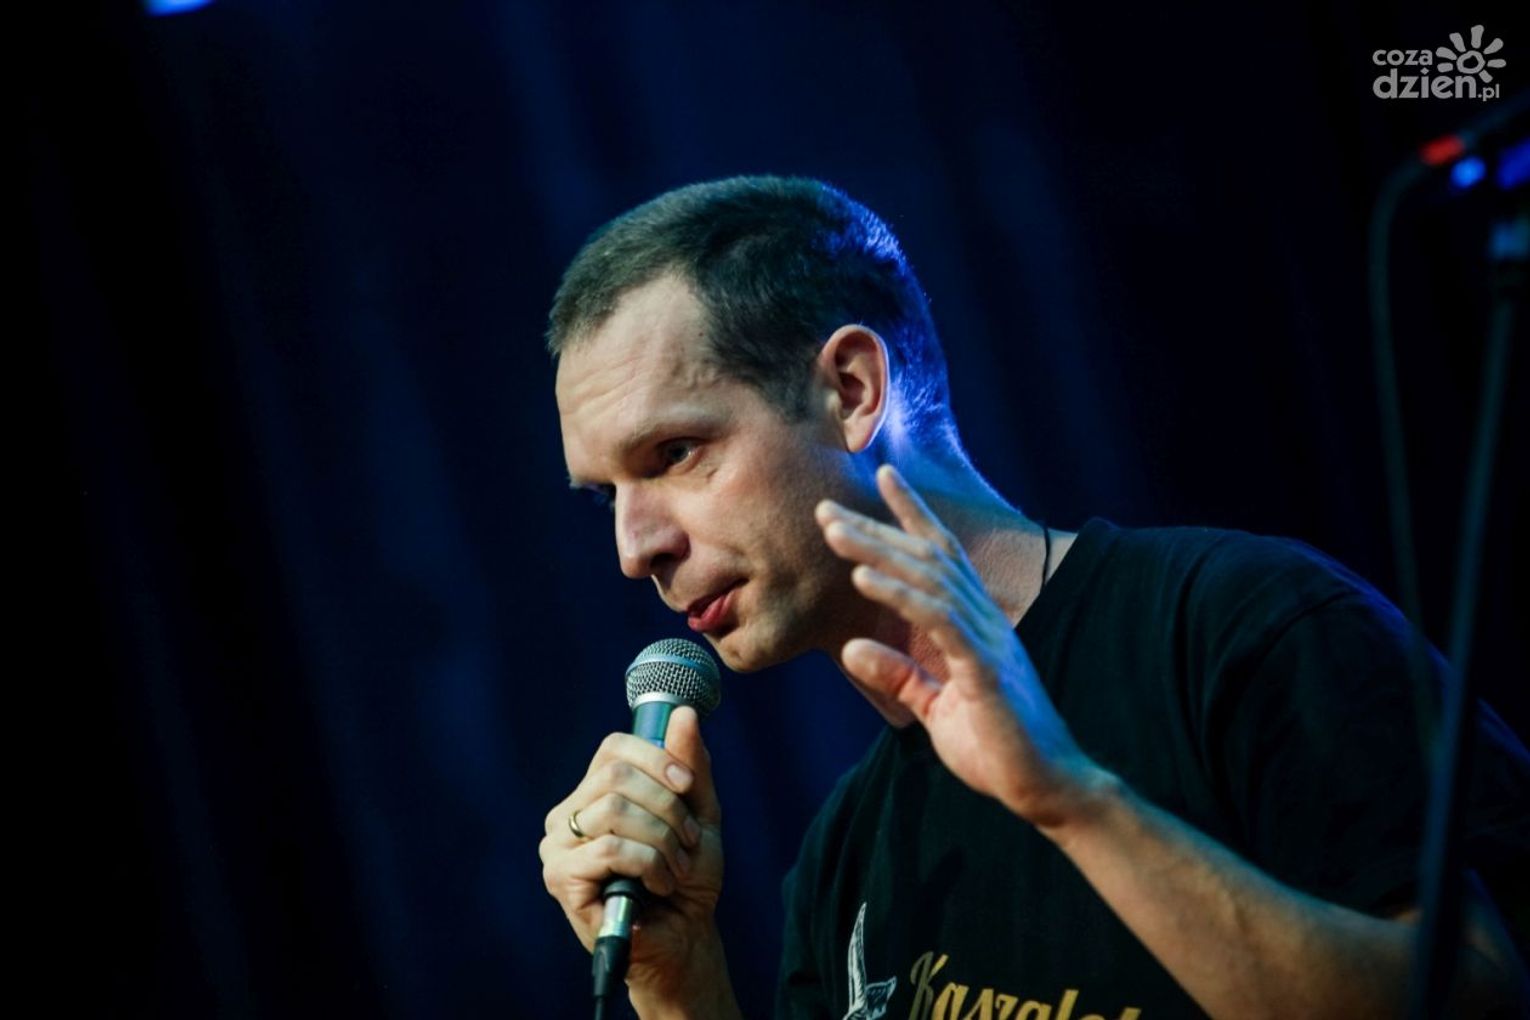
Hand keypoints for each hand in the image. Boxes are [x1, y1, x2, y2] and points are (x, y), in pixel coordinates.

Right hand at [539, 707, 726, 1002]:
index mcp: (593, 793)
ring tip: (675, 869)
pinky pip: (610, 849)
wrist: (685, 937)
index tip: (687, 786)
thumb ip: (690, 765)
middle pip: (616, 776)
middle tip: (686, 841)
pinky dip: (650, 865)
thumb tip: (682, 712)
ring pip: (614, 810)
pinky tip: (659, 887)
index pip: (614, 747)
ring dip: (662, 840)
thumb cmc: (686, 877)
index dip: (657, 759)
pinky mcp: (560, 878)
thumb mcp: (698, 813)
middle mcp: (568, 815)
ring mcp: (558, 847)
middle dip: (666, 806)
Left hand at [816, 464, 1103, 827]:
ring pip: (928, 578)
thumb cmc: (996, 747)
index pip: (941, 556)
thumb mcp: (934, 706)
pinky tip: (865, 578)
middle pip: (927, 557)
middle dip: (875, 529)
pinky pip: (937, 620)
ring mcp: (987, 641)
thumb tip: (852, 647)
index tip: (882, 475)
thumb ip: (899, 675)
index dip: (911, 514)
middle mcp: (983, 620)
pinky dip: (899, 594)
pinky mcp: (984, 669)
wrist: (1045, 788)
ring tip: (835, 531)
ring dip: (878, 551)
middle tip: (826, 508)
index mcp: (974, 625)